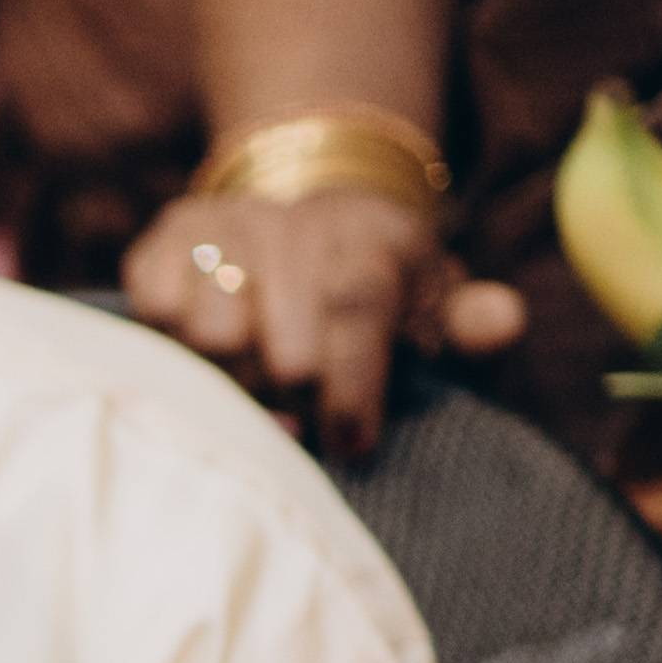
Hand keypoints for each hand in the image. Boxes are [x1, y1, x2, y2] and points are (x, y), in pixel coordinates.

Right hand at [129, 186, 525, 455]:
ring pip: (213, 333)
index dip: (352, 383)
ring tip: (254, 394)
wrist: (301, 225)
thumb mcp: (433, 308)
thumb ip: (471, 327)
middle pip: (282, 337)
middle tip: (299, 423)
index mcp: (373, 236)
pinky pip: (157, 313)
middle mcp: (294, 218)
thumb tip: (504, 322)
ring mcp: (225, 226)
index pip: (356, 303)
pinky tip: (207, 362)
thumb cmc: (375, 296)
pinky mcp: (166, 241)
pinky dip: (177, 351)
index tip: (351, 444)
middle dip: (294, 400)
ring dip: (234, 385)